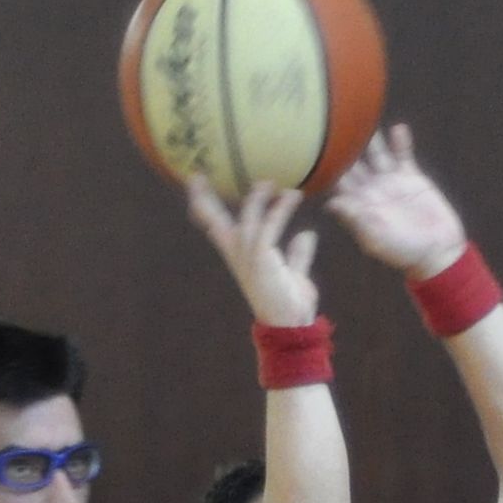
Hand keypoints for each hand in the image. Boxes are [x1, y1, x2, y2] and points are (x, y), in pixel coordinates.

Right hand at [185, 178, 323, 327]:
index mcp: (239, 256)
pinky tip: (292, 196)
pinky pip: (269, 227)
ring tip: (270, 182)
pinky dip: (281, 210)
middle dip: (204, 198)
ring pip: (246, 219)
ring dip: (258, 198)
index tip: (197, 182)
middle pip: (213, 221)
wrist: (291, 326)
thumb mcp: (294, 273)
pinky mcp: (262, 259)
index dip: (205, 205)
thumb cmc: (290, 303)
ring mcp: (247, 257)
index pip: (216, 226)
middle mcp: (238, 255)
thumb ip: (297, 254)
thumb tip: (306, 234)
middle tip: (196, 176)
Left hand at [321, 126, 465, 277]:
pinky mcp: (412, 176)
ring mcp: (391, 181)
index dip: (327, 168)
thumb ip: (356, 218)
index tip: (315, 150)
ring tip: (362, 118)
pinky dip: (400, 141)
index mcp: (359, 204)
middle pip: (353, 162)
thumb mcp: (377, 238)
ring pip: (376, 153)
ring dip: (369, 138)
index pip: (337, 182)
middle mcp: (371, 189)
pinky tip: (397, 128)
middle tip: (335, 123)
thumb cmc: (404, 252)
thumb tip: (331, 203)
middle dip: (344, 146)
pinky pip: (403, 154)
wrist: (438, 251)